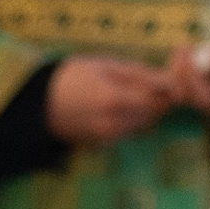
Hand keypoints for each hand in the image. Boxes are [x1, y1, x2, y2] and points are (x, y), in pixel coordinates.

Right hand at [45, 54, 174, 146]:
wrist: (38, 105)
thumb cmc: (71, 76)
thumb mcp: (104, 65)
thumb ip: (139, 73)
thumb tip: (171, 80)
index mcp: (114, 99)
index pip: (158, 100)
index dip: (168, 90)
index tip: (166, 78)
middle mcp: (114, 123)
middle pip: (153, 114)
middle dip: (158, 98)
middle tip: (150, 82)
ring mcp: (109, 136)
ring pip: (144, 124)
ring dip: (145, 109)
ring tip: (130, 91)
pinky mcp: (104, 143)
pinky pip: (129, 131)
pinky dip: (132, 118)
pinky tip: (117, 105)